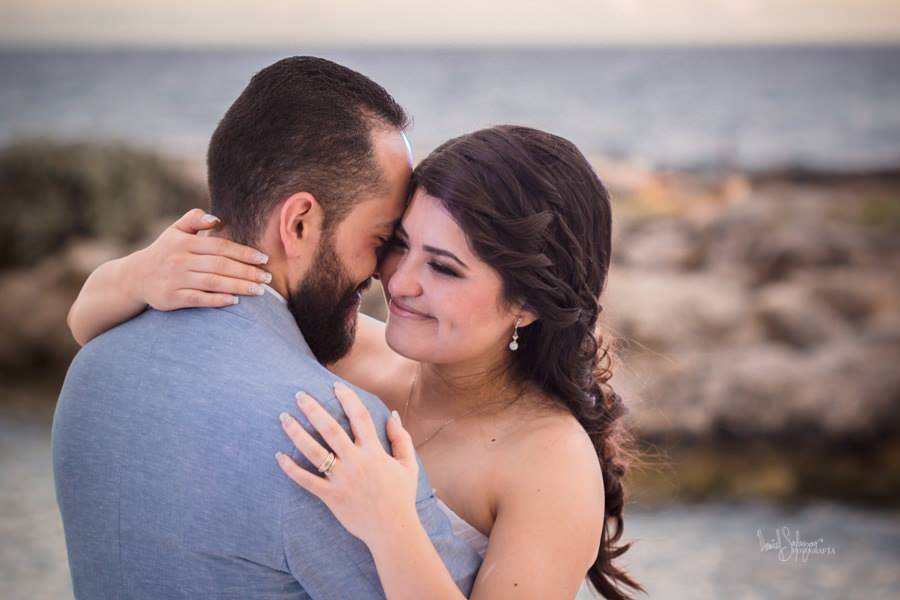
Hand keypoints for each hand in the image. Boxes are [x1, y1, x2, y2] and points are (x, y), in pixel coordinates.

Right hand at [129, 209, 271, 309]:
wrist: (135, 277)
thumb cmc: (164, 252)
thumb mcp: (174, 231)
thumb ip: (193, 219)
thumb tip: (216, 217)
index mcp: (185, 242)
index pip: (220, 246)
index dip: (243, 252)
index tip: (264, 259)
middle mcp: (180, 260)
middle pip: (220, 265)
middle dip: (247, 271)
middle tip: (268, 277)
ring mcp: (175, 279)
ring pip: (212, 282)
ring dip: (238, 286)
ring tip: (260, 290)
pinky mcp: (171, 297)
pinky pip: (198, 299)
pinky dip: (217, 300)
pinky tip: (234, 301)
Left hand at [276, 382, 419, 545]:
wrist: (393, 529)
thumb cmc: (401, 496)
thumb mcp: (408, 465)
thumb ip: (401, 438)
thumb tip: (392, 415)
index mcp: (374, 452)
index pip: (359, 417)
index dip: (348, 399)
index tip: (335, 386)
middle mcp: (356, 462)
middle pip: (330, 429)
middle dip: (313, 409)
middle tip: (299, 395)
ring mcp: (341, 479)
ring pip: (314, 451)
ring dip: (297, 432)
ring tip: (283, 417)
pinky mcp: (330, 496)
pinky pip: (307, 480)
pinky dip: (291, 469)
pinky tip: (278, 456)